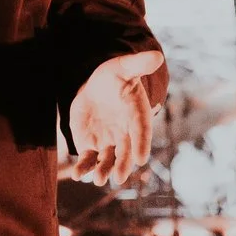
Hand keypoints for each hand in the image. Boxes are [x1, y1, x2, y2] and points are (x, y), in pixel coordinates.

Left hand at [67, 50, 166, 189]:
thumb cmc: (115, 76)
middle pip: (125, 152)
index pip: (141, 130)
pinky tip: (78, 175)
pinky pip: (88, 159)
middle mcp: (125, 133)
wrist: (97, 87)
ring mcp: (108, 142)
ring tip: (99, 179)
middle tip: (119, 178)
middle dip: (122, 165)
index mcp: (137, 115)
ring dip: (103, 170)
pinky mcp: (91, 145)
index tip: (140, 158)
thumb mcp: (124, 66)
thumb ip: (138, 63)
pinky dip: (84, 167)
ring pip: (107, 160)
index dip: (141, 144)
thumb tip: (157, 56)